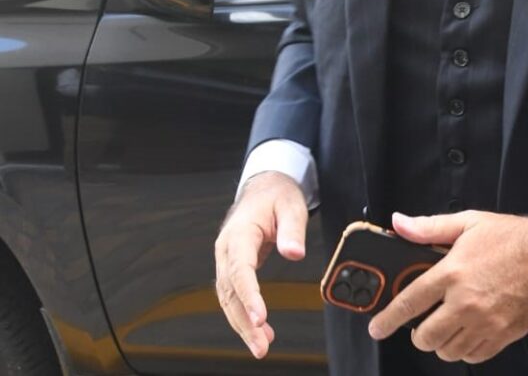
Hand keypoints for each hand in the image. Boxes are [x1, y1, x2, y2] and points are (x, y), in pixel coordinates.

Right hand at [214, 171, 307, 358]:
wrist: (264, 187)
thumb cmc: (277, 195)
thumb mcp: (291, 205)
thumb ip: (292, 229)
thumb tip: (295, 253)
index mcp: (238, 233)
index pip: (240, 270)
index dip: (249, 296)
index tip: (261, 317)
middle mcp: (227, 249)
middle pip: (230, 291)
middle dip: (244, 321)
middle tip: (261, 345)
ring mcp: (227, 260)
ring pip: (229, 299)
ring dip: (242, 324)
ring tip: (261, 346)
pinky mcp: (233, 267)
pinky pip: (234, 295)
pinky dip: (244, 314)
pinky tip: (258, 330)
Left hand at [368, 207, 527, 363]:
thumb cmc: (513, 237)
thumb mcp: (468, 222)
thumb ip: (429, 227)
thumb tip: (399, 223)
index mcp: (453, 272)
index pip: (409, 302)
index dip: (387, 319)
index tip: (377, 327)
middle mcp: (466, 302)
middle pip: (425, 336)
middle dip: (417, 333)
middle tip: (421, 323)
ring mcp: (486, 322)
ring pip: (448, 350)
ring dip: (441, 342)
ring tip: (445, 327)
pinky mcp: (503, 335)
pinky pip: (473, 356)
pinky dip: (465, 349)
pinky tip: (467, 333)